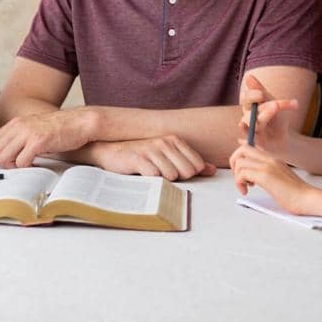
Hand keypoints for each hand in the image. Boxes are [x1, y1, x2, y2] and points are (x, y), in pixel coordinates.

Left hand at [0, 109, 93, 167]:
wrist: (80, 122)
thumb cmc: (60, 129)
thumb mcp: (35, 129)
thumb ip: (20, 137)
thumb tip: (7, 155)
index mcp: (16, 123)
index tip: (10, 161)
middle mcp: (19, 126)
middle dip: (3, 164)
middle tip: (17, 166)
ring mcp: (28, 133)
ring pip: (4, 158)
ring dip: (13, 167)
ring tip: (26, 166)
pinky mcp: (38, 141)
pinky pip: (21, 162)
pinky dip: (26, 168)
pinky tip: (36, 165)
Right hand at [90, 137, 216, 179]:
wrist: (109, 152)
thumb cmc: (140, 156)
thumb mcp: (167, 156)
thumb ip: (190, 162)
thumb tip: (212, 170)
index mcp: (174, 140)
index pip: (196, 165)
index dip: (187, 175)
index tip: (172, 171)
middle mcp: (164, 142)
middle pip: (187, 172)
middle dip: (176, 178)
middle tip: (160, 173)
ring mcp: (152, 150)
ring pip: (172, 176)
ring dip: (161, 181)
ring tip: (150, 174)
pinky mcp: (139, 159)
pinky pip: (156, 178)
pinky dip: (150, 182)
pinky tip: (142, 175)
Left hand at [229, 144, 314, 213]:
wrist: (307, 199)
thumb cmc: (295, 193)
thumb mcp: (279, 176)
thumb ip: (266, 171)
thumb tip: (251, 174)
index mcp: (272, 158)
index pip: (250, 145)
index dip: (240, 156)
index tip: (240, 170)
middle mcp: (269, 158)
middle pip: (241, 149)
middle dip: (234, 163)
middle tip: (239, 177)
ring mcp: (267, 166)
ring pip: (239, 162)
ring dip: (237, 177)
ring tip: (246, 187)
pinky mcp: (265, 176)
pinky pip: (242, 173)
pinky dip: (240, 183)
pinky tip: (247, 191)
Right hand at [239, 74, 297, 155]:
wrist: (283, 141)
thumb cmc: (276, 120)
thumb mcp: (273, 103)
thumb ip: (261, 91)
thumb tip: (248, 76)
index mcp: (250, 106)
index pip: (246, 98)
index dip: (252, 94)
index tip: (261, 93)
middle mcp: (247, 117)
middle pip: (249, 108)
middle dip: (261, 103)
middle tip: (274, 102)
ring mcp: (250, 130)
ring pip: (252, 121)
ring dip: (265, 114)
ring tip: (276, 107)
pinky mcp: (254, 141)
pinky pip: (249, 135)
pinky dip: (248, 131)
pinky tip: (246, 126)